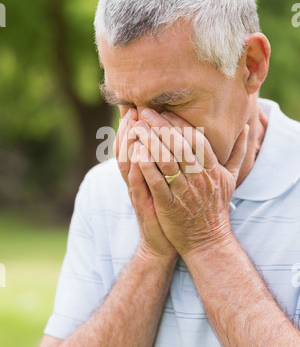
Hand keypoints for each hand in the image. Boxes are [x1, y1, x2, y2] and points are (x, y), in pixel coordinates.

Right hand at [114, 108, 176, 260]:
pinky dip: (137, 170)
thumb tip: (182, 140)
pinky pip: (137, 186)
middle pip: (129, 148)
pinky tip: (137, 155)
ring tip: (131, 124)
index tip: (139, 104)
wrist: (166, 243)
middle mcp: (140, 179)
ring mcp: (140, 192)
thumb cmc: (172, 210)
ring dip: (129, 144)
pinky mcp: (144, 205)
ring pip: (129, 164)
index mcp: (148, 172)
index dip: (137, 124)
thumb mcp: (170, 185)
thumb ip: (173, 162)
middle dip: (130, 127)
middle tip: (132, 107)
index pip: (138, 143)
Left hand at [134, 109, 248, 257]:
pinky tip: (136, 153)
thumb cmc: (217, 206)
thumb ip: (239, 152)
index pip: (196, 140)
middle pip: (180, 146)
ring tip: (136, 127)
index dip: (179, 123)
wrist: (208, 240)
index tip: (164, 110)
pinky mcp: (169, 206)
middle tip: (145, 110)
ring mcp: (185, 192)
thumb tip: (248, 128)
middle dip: (161, 126)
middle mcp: (199, 178)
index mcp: (213, 169)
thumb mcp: (231, 179)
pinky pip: (157, 183)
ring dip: (151, 142)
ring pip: (167, 162)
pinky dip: (146, 167)